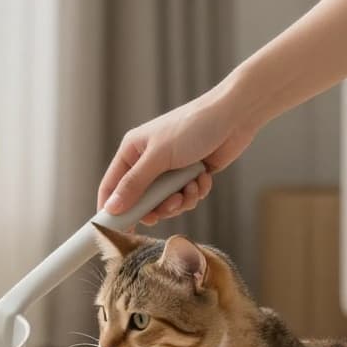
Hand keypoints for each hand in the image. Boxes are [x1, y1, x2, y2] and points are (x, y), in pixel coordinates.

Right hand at [97, 88, 256, 224]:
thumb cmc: (193, 126)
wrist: (235, 116)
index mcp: (132, 152)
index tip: (118, 230)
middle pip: (140, 201)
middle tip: (171, 204)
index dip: (112, 209)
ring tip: (190, 187)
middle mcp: (148, 162)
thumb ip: (134, 184)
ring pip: (165, 203)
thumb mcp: (158, 156)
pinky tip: (203, 177)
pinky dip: (195, 192)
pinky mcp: (189, 176)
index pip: (111, 186)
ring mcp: (169, 170)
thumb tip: (111, 208)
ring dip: (180, 201)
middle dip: (158, 207)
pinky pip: (185, 198)